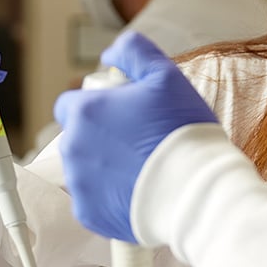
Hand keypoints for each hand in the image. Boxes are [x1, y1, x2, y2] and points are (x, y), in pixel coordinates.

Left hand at [53, 30, 218, 242]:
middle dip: (100, 138)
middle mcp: (73, 147)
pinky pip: (92, 202)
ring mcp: (78, 184)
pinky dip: (109, 198)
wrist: (196, 191)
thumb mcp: (165, 75)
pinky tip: (136, 192)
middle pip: (77, 138)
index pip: (70, 104)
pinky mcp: (88, 214)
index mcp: (85, 112)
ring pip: (84, 170)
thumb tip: (109, 54)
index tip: (121, 116)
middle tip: (137, 143)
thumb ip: (133, 52)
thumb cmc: (182, 131)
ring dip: (103, 168)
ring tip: (140, 170)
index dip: (96, 107)